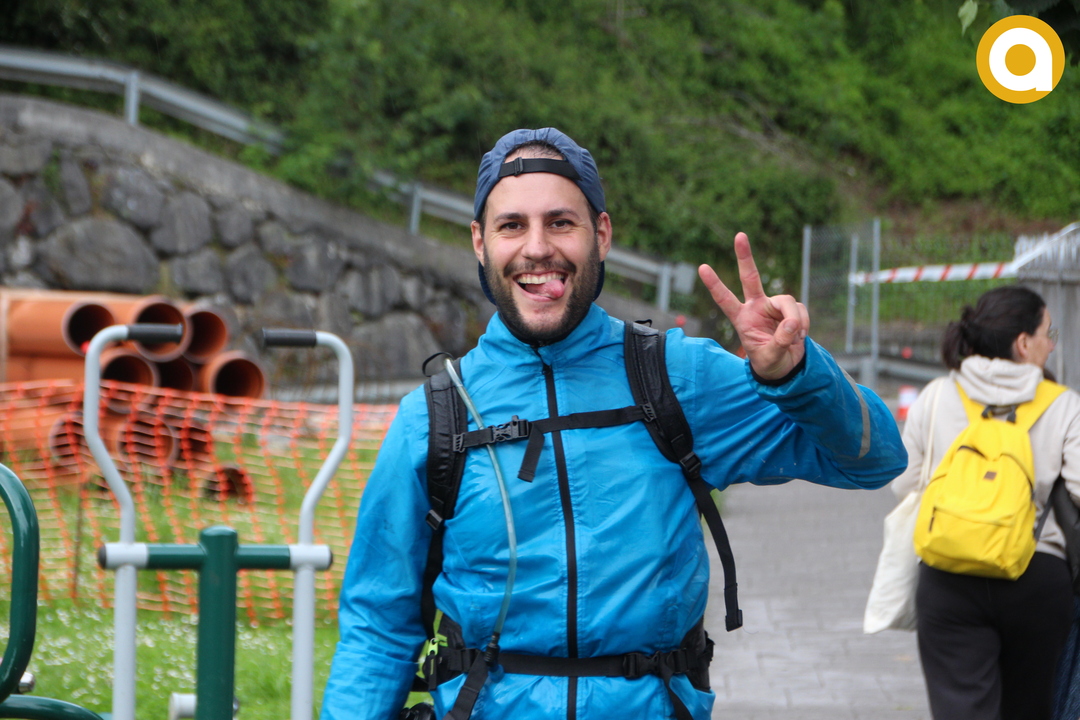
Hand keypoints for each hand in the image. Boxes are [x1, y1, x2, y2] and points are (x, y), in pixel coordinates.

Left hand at [699, 232, 807, 379]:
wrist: (786, 368)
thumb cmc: (770, 363)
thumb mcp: (769, 357)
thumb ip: (780, 341)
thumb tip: (792, 324)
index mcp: (742, 318)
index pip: (725, 299)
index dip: (715, 285)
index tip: (702, 267)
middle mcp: (756, 307)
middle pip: (750, 278)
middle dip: (745, 257)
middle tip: (740, 235)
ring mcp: (773, 306)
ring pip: (786, 300)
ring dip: (794, 318)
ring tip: (796, 336)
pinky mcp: (791, 309)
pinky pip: (800, 310)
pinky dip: (803, 323)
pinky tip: (800, 336)